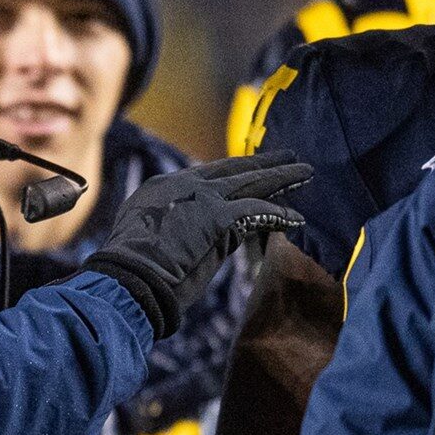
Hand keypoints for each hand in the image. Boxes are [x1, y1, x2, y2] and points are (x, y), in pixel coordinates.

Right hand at [83, 151, 310, 338]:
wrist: (128, 278)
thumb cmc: (132, 270)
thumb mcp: (144, 237)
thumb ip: (167, 228)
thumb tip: (183, 239)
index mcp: (163, 187)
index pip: (207, 175)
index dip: (233, 174)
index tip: (252, 171)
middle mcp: (184, 185)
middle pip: (232, 170)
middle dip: (262, 163)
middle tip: (288, 157)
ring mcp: (202, 197)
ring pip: (251, 182)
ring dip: (282, 178)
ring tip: (306, 172)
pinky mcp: (218, 216)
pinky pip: (258, 211)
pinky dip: (280, 214)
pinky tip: (297, 218)